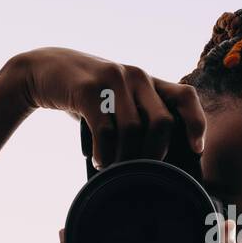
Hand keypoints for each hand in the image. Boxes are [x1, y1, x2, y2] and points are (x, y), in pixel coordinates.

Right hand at [13, 47, 206, 166]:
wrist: (44, 71)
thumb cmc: (88, 96)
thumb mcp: (118, 100)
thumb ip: (139, 118)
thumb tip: (159, 163)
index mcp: (149, 82)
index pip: (186, 97)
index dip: (196, 123)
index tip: (196, 150)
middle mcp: (137, 77)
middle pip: (162, 121)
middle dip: (155, 153)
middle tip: (142, 172)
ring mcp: (113, 79)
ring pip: (133, 129)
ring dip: (125, 157)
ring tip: (114, 168)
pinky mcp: (88, 88)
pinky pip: (105, 129)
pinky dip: (103, 152)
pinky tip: (98, 160)